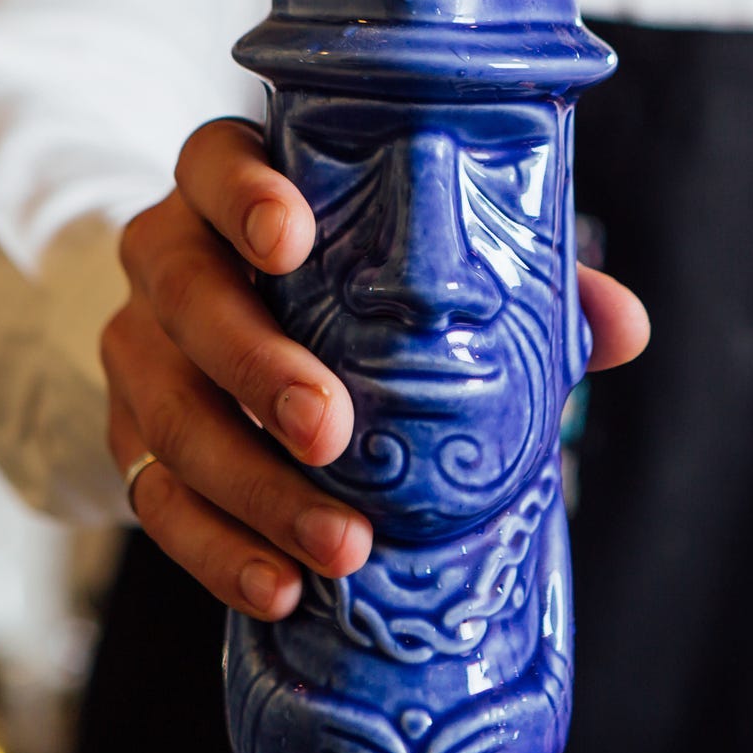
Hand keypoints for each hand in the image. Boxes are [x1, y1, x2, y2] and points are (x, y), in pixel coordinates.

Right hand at [102, 119, 649, 620]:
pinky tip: (282, 589)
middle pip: (184, 297)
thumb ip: (520, 283)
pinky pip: (157, 502)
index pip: (211, 163)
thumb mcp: (418, 268)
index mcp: (227, 190)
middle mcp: (166, 260)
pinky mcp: (130, 441)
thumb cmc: (348, 286)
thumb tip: (622, 327)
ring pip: (166, 415)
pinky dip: (218, 552)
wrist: (228, 344)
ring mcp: (136, 352)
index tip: (293, 240)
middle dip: (254, 366)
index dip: (242, 196)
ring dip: (252, 487)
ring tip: (340, 545)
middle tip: (331, 429)